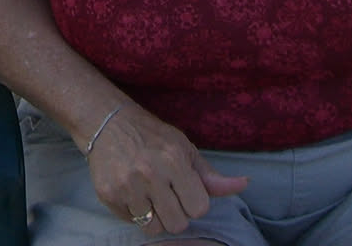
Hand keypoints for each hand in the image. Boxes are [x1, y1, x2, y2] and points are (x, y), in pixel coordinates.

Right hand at [85, 104, 244, 235]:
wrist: (107, 123)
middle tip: (166, 193)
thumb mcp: (184, 148)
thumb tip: (244, 184)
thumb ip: (211, 175)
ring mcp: (127, 186)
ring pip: (154, 228)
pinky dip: (135, 212)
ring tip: (149, 195)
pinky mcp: (109, 195)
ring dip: (155, 216)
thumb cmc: (153, 137)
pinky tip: (132, 191)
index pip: (199, 208)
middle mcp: (150, 174)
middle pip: (178, 224)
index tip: (184, 188)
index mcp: (174, 160)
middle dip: (176, 212)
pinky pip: (132, 222)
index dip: (193, 201)